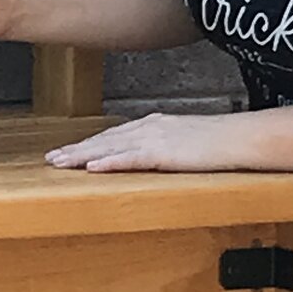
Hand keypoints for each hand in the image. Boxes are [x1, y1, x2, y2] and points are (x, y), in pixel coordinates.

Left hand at [45, 112, 242, 171]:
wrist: (241, 137)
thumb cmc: (218, 141)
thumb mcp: (183, 141)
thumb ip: (162, 145)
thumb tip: (147, 155)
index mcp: (152, 124)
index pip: (112, 135)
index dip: (87, 144)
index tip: (66, 151)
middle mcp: (149, 127)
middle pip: (104, 139)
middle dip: (76, 149)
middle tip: (51, 159)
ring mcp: (155, 138)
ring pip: (111, 147)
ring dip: (83, 155)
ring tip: (60, 163)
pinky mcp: (165, 152)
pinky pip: (132, 158)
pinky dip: (111, 161)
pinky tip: (94, 167)